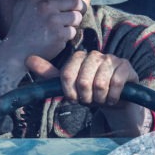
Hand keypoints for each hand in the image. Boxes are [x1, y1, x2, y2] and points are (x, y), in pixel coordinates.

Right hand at [0, 0, 88, 62]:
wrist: (17, 51)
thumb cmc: (20, 26)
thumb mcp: (22, 3)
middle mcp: (45, 7)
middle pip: (75, 1)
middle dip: (80, 7)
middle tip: (80, 11)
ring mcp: (53, 21)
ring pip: (76, 17)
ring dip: (74, 21)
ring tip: (66, 25)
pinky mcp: (59, 36)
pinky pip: (72, 31)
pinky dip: (68, 35)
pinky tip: (59, 37)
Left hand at [27, 51, 150, 135]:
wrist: (114, 100)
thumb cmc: (88, 91)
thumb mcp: (67, 85)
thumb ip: (48, 73)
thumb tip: (28, 59)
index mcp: (79, 57)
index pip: (67, 74)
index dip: (70, 92)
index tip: (74, 98)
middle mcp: (95, 55)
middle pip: (83, 80)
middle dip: (86, 97)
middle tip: (90, 99)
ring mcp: (112, 59)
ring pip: (100, 83)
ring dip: (100, 98)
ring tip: (101, 98)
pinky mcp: (126, 67)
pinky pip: (116, 84)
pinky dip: (113, 97)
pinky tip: (112, 98)